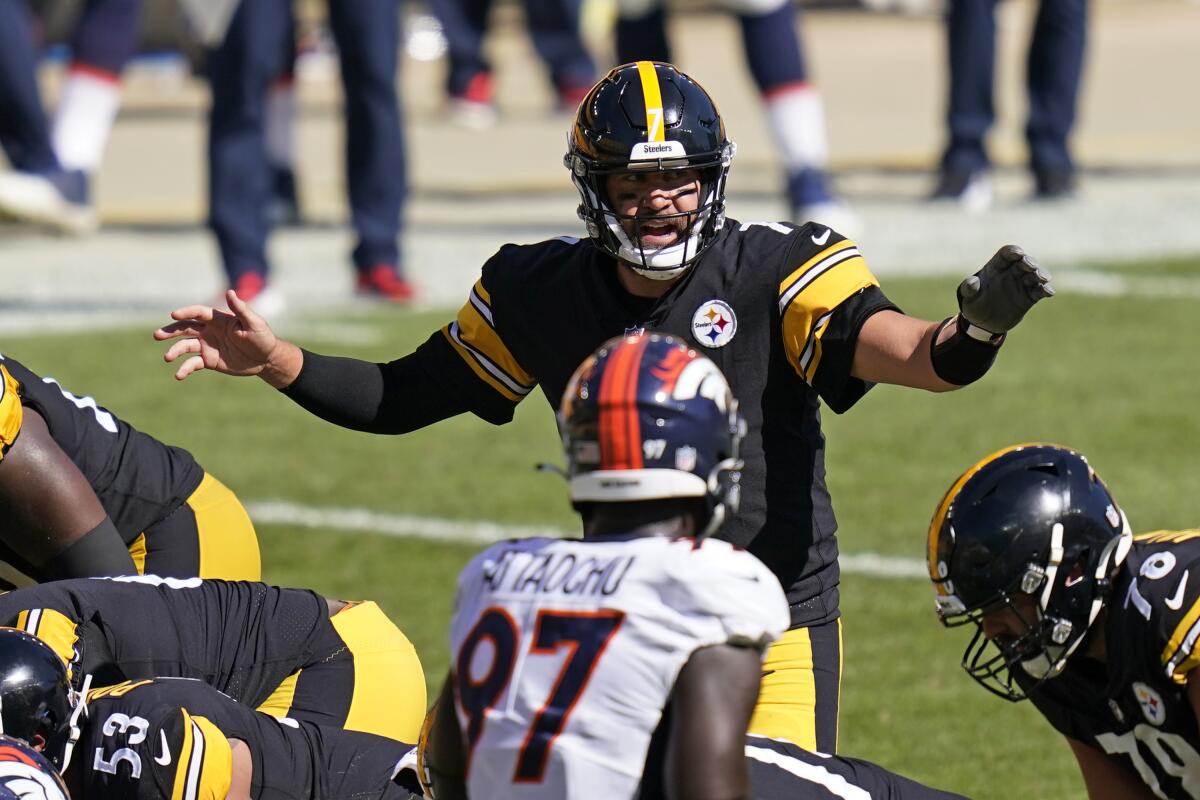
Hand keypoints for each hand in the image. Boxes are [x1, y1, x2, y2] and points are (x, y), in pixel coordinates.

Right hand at [154, 290, 295, 385]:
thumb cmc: (263, 337)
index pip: (198, 313)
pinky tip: (179, 375)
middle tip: (157, 335)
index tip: (174, 315)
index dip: (186, 312)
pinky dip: (184, 369)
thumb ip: (241, 309)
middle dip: (171, 331)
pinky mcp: (209, 360)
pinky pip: (193, 364)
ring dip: (175, 351)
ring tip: (168, 357)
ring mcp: (207, 345)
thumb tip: (230, 292)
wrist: (266, 359)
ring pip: (185, 346)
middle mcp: (209, 331)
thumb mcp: (254, 323)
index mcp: (218, 319)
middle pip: (185, 328)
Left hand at [957, 245, 1053, 334]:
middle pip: (1024, 262)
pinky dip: (1045, 290)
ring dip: (1041, 274)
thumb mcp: (968, 297)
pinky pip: (1039, 291)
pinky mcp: (1029, 297)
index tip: (1018, 253)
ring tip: (1043, 278)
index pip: (1006, 254)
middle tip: (1031, 266)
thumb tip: (972, 282)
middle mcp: (1011, 273)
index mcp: (996, 268)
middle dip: (1029, 262)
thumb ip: (969, 288)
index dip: (1013, 252)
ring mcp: (1021, 284)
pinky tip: (1049, 292)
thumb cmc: (974, 304)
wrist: (983, 323)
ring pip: (1035, 275)